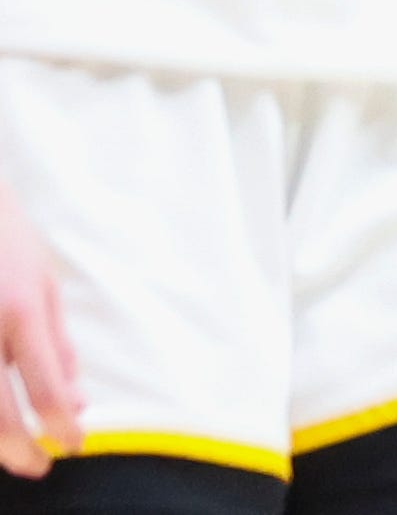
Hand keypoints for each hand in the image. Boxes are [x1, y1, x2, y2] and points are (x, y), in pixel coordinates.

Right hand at [0, 189, 79, 475]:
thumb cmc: (7, 244)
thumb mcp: (45, 283)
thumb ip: (58, 344)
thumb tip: (76, 400)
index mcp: (22, 310)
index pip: (46, 388)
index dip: (60, 427)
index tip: (74, 446)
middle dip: (21, 451)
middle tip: (39, 465)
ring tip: (13, 447)